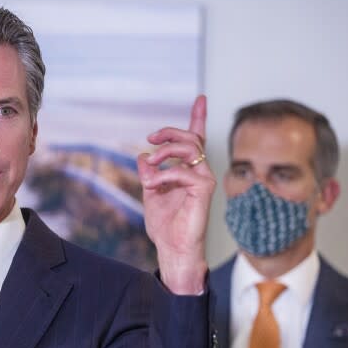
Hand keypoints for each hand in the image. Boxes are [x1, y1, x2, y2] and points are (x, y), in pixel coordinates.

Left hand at [138, 95, 214, 293]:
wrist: (173, 248)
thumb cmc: (165, 226)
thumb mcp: (151, 193)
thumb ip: (149, 174)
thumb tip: (143, 157)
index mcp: (188, 171)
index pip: (194, 140)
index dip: (198, 117)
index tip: (201, 98)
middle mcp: (200, 172)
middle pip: (191, 138)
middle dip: (170, 132)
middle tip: (151, 139)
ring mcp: (204, 179)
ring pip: (190, 148)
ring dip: (166, 150)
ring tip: (151, 161)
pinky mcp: (204, 189)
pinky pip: (184, 171)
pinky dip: (164, 175)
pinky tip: (152, 185)